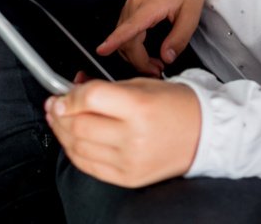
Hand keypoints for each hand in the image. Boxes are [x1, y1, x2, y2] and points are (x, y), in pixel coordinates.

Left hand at [45, 78, 200, 186]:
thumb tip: (74, 91)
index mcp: (140, 107)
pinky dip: (75, 152)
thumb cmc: (178, 106)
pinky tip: (73, 140)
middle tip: (55, 105)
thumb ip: (106, 88)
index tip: (61, 94)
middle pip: (79, 125)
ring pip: (78, 147)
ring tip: (60, 121)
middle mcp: (134, 136)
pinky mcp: (128, 177)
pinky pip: (89, 166)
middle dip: (60, 114)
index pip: (90, 99)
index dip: (69, 96)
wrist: (205, 134)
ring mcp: (130, 160)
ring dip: (62, 132)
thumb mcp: (144, 84)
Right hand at [96, 0, 204, 75]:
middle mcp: (134, 6)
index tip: (102, 50)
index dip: (114, 41)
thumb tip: (167, 57)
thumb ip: (179, 39)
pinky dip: (133, 48)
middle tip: (157, 71)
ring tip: (155, 65)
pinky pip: (125, 34)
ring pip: (123, 40)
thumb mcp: (191, 15)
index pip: (129, 27)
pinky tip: (146, 55)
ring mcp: (130, 8)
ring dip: (135, 57)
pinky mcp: (130, 11)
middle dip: (138, 61)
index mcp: (149, 6)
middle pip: (125, 40)